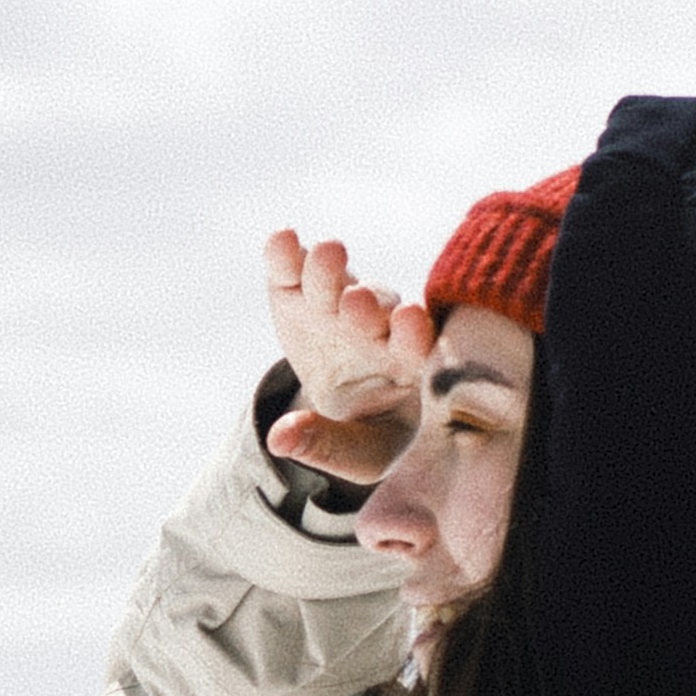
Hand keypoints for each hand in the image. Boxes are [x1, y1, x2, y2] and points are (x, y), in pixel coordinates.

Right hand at [261, 227, 435, 481]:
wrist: (347, 406)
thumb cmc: (369, 435)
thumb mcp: (358, 455)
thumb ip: (325, 446)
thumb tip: (278, 439)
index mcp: (407, 364)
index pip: (416, 344)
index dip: (412, 333)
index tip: (408, 321)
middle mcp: (377, 325)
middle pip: (376, 306)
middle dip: (366, 303)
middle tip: (355, 302)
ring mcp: (335, 303)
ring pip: (338, 281)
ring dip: (332, 271)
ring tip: (327, 255)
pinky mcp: (296, 292)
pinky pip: (293, 269)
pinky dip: (287, 254)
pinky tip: (282, 239)